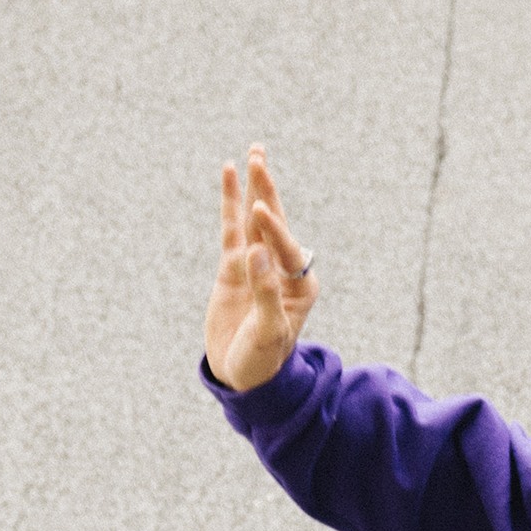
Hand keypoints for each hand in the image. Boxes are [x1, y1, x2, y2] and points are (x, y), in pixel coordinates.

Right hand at [204, 145, 318, 392]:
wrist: (241, 378)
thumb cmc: (261, 361)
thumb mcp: (267, 333)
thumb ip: (265, 293)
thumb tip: (256, 254)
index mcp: (300, 286)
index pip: (288, 248)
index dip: (274, 230)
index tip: (259, 215)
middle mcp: (281, 269)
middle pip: (275, 223)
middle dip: (267, 192)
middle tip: (259, 156)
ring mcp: (256, 265)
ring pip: (254, 220)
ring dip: (255, 187)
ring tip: (254, 152)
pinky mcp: (234, 268)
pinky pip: (232, 229)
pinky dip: (231, 204)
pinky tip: (230, 174)